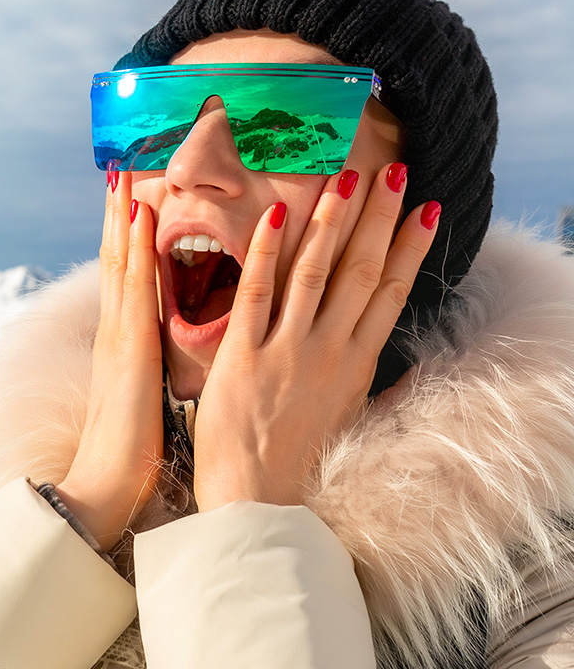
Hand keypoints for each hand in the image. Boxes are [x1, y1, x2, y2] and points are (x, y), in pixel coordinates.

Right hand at [56, 170, 162, 550]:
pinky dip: (134, 248)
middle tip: (121, 173)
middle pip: (116, 261)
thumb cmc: (126, 452)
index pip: (124, 281)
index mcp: (121, 343)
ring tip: (125, 177)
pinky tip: (140, 217)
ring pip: (120, 263)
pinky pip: (134, 288)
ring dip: (121, 218)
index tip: (131, 205)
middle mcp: (115, 331)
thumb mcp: (140, 400)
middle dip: (117, 217)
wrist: (102, 485)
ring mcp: (118, 336)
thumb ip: (144, 372)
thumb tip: (152, 358)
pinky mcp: (128, 348)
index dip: (125, 242)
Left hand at [193, 164, 438, 510]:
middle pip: (360, 270)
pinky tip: (278, 214)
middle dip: (379, 216)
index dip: (409, 246)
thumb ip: (381, 391)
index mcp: (357, 364)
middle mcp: (329, 351)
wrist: (256, 500)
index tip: (425, 207)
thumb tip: (416, 375)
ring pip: (315, 272)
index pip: (390, 291)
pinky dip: (267, 253)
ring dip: (332, 220)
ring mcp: (286, 351)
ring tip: (347, 175)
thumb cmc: (301, 463)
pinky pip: (257, 295)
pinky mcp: (243, 357)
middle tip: (393, 168)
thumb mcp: (352, 423)